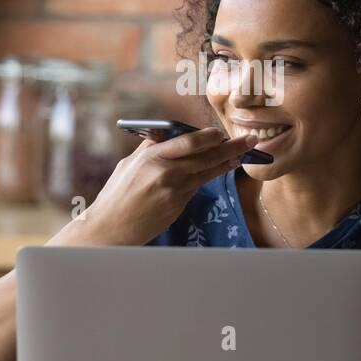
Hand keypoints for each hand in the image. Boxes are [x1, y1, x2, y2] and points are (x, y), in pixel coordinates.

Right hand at [54, 127, 258, 245]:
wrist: (110, 228)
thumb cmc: (116, 195)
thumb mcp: (129, 164)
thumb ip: (151, 149)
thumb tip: (169, 135)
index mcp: (151, 158)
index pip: (188, 142)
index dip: (209, 137)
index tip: (221, 132)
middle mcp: (166, 173)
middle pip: (206, 157)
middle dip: (231, 148)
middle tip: (250, 140)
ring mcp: (174, 191)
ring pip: (207, 173)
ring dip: (226, 163)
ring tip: (241, 155)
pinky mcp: (178, 205)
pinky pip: (196, 187)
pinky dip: (208, 177)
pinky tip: (220, 170)